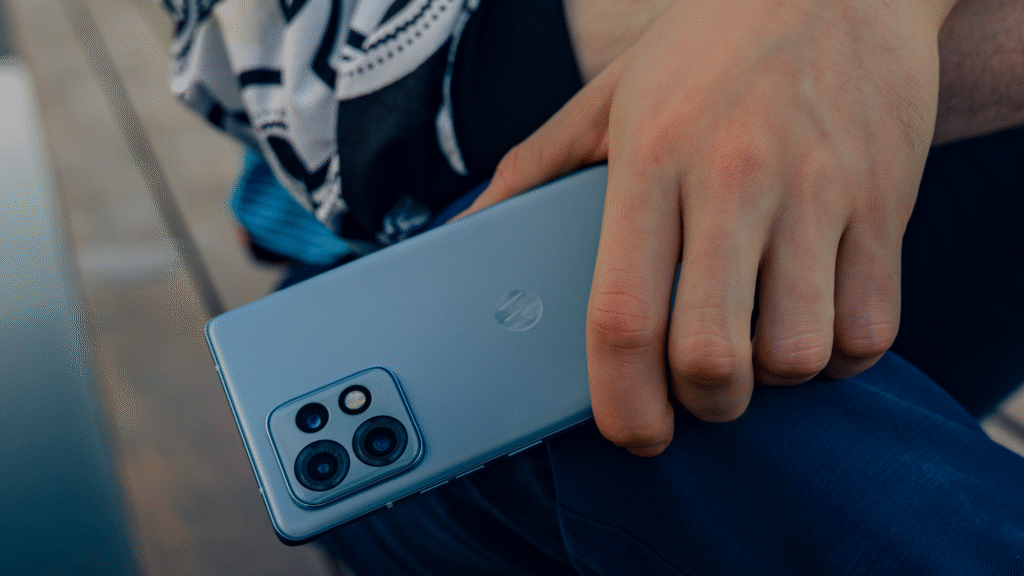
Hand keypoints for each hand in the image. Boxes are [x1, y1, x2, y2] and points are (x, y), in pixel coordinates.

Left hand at [454, 0, 955, 454]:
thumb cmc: (709, 43)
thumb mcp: (609, 91)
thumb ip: (536, 166)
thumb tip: (472, 227)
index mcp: (650, 160)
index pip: (622, 315)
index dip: (620, 401)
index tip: (631, 432)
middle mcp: (733, 181)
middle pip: (709, 356)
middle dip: (701, 405)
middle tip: (698, 390)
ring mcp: (818, 194)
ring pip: (796, 355)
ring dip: (771, 378)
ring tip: (759, 341)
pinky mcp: (886, 205)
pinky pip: (871, 329)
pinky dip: (842, 354)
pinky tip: (817, 319)